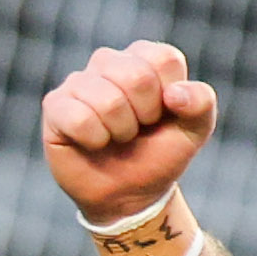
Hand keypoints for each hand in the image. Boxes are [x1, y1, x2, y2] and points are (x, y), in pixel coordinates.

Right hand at [41, 39, 217, 220]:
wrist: (129, 195)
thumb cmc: (159, 156)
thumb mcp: (194, 131)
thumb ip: (201, 102)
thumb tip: (174, 94)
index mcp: (144, 59)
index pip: (164, 59)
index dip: (171, 97)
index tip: (163, 116)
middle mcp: (109, 62)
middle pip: (136, 76)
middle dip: (145, 116)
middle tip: (138, 130)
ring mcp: (79, 81)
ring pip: (107, 99)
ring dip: (120, 131)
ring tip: (117, 138)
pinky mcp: (55, 105)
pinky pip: (79, 118)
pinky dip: (95, 140)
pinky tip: (94, 143)